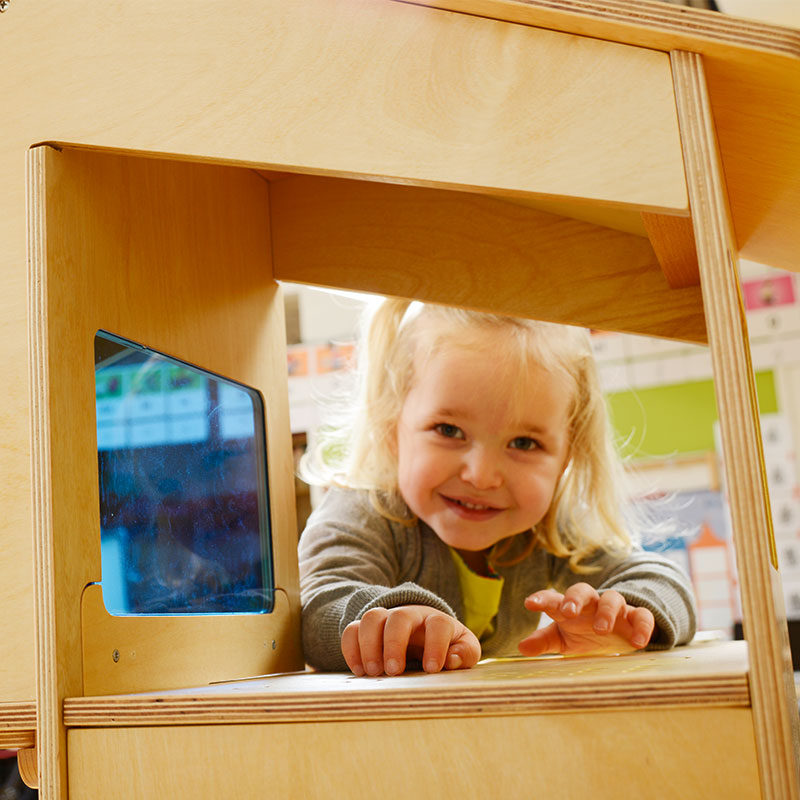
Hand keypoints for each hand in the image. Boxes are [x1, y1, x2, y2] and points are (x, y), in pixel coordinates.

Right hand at [341, 605, 480, 676]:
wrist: (425, 632)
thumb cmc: (447, 645)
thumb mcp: (463, 648)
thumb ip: (464, 653)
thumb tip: (452, 660)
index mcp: (437, 621)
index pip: (438, 624)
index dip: (436, 645)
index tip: (431, 669)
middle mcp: (410, 616)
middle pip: (399, 617)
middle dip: (394, 643)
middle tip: (393, 671)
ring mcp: (386, 620)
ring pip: (372, 617)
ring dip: (369, 644)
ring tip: (372, 672)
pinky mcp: (368, 629)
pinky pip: (352, 629)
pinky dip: (351, 648)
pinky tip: (358, 671)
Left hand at [519, 583, 654, 656]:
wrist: (617, 636)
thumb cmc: (582, 634)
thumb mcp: (562, 640)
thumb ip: (543, 641)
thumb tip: (521, 648)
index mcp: (569, 607)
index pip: (553, 599)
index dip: (542, 599)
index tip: (529, 603)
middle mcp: (591, 604)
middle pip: (583, 590)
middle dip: (575, 598)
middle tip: (569, 611)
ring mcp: (615, 609)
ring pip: (613, 599)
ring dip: (607, 611)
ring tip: (601, 629)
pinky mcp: (636, 618)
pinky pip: (642, 616)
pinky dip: (642, 627)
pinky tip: (637, 642)